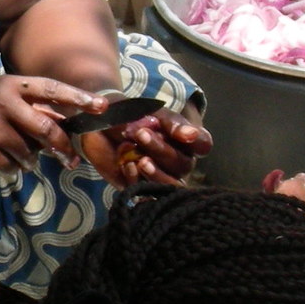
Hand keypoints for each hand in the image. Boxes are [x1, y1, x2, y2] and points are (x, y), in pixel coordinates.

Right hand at [0, 75, 104, 174]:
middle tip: (70, 160)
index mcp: (10, 85)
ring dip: (26, 160)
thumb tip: (68, 125)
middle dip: (62, 147)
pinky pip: (13, 166)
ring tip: (7, 152)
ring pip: (30, 153)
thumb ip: (31, 110)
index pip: (52, 89)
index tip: (101, 106)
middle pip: (47, 129)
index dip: (78, 98)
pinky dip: (10, 168)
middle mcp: (3, 101)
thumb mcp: (1, 101)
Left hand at [77, 108, 211, 189]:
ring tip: (139, 160)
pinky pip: (146, 192)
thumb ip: (168, 122)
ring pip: (171, 184)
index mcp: (185, 140)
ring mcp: (162, 177)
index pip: (202, 143)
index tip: (185, 134)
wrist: (102, 124)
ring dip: (156, 173)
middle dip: (162, 150)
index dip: (197, 140)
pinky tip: (127, 165)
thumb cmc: (132, 114)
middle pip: (183, 163)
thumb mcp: (149, 111)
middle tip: (141, 134)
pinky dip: (137, 180)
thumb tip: (188, 134)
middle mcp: (178, 161)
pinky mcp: (142, 188)